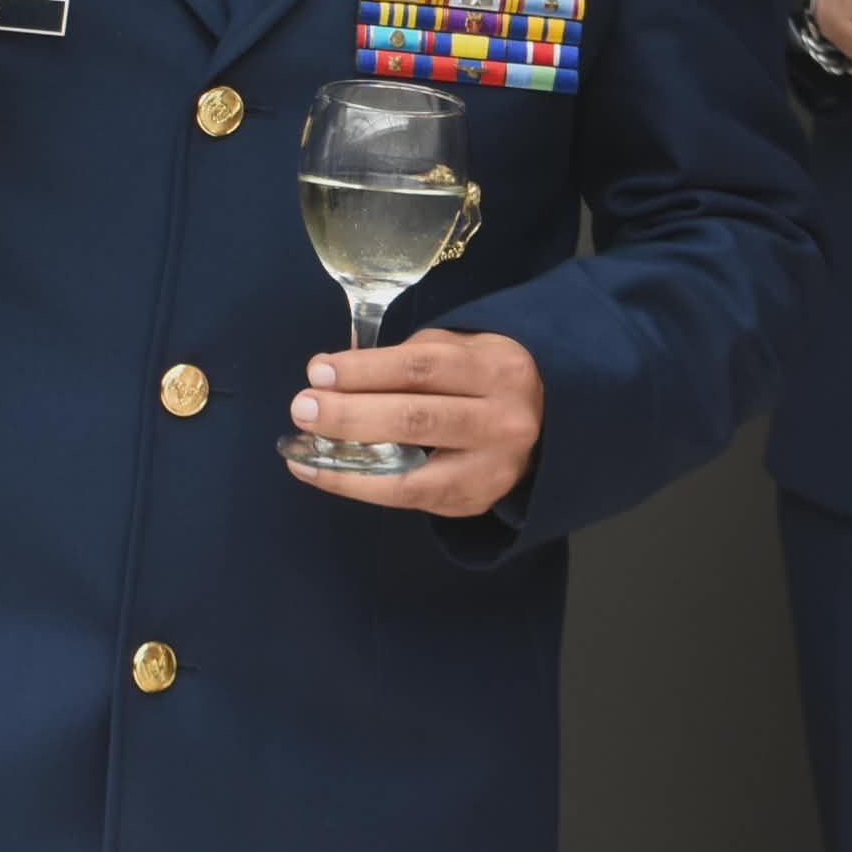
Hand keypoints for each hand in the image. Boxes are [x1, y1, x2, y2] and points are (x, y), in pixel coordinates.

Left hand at [283, 327, 543, 518]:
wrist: (549, 423)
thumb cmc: (483, 377)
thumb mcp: (460, 349)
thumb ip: (404, 360)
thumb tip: (331, 374)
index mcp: (496, 370)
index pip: (421, 368)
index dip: (366, 370)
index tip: (319, 370)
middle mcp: (502, 421)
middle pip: (416, 418)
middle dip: (351, 414)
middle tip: (302, 407)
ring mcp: (493, 469)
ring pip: (412, 470)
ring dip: (348, 460)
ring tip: (302, 448)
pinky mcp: (475, 501)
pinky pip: (409, 498)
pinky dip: (359, 486)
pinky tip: (322, 473)